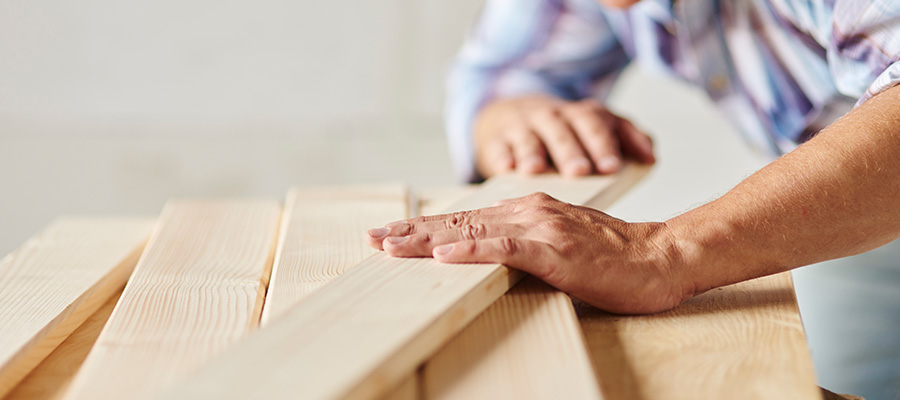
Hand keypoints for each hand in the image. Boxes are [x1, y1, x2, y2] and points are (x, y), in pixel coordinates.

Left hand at [366, 193, 690, 313]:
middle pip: (457, 222)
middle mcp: (528, 211)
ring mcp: (541, 227)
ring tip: (392, 245)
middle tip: (372, 238)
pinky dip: (474, 250)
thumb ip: (522, 241)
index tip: (389, 235)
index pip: (463, 220)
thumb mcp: (557, 245)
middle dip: (411, 231)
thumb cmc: (611, 258)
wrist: (659, 257)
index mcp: (526, 210)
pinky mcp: (555, 249)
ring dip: (429, 239)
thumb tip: (485, 250)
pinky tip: (446, 255)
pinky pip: (507, 248)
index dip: (423, 227)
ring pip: (473, 231)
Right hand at [473, 95, 654, 178]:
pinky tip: (506, 169)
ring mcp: (522, 126)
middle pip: (562, 130)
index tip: (611, 167)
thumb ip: (626, 138)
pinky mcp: (496, 140)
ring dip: (532, 152)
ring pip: (528, 137)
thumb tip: (651, 157)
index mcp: (581, 115)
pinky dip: (502, 157)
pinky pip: (499, 147)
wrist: (511, 117)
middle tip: (579, 171)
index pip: (596, 124)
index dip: (604, 144)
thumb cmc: (563, 132)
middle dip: (571, 150)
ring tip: (535, 170)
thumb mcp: (595, 127)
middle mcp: (552, 116)